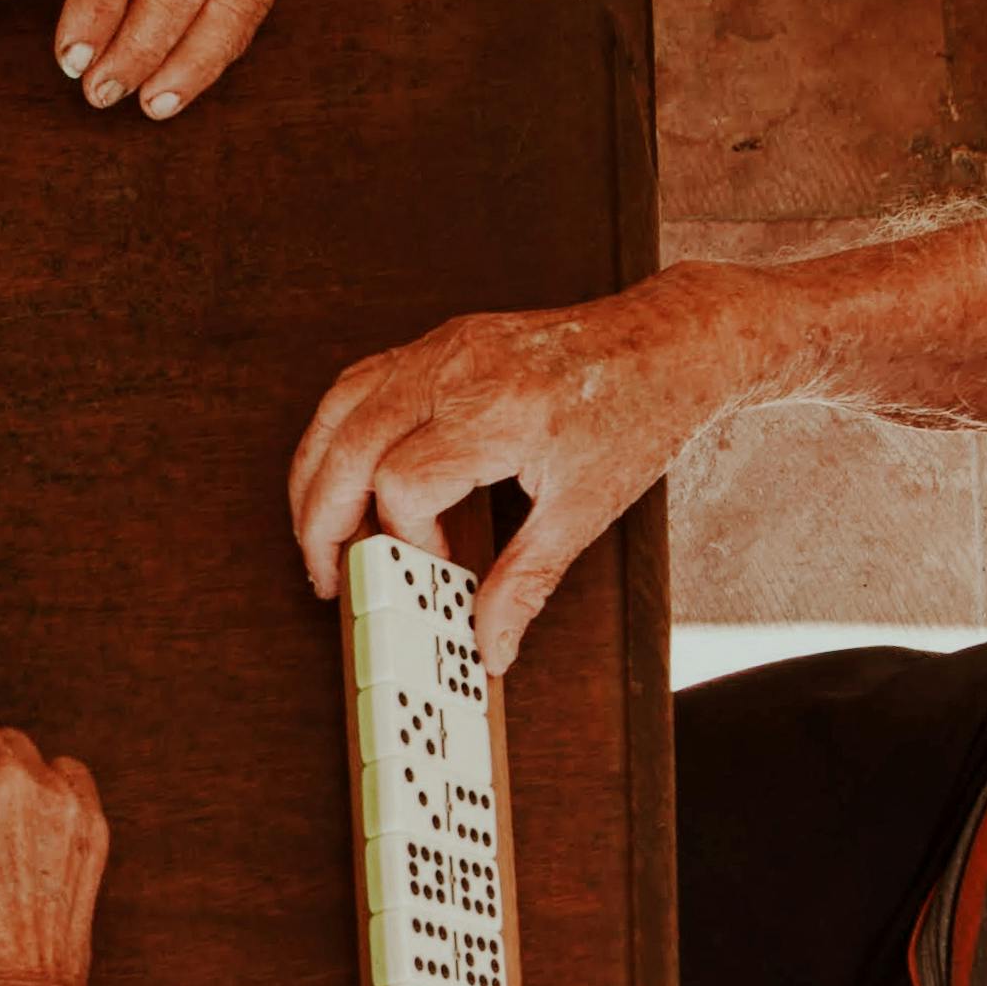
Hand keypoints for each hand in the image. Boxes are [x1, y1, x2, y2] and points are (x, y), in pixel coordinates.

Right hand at [285, 264, 774, 671]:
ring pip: (338, 409)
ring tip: (320, 529)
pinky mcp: (441, 342)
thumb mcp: (587, 509)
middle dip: (323, 520)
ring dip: (315, 474)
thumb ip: (527, 582)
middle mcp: (459, 370)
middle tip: (328, 572)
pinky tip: (345, 470)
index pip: (403, 483)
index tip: (434, 569)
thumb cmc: (639, 412)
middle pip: (346, 447)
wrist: (671, 342)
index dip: (404, 540)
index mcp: (499, 412)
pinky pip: (361, 383)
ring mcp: (443, 348)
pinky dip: (339, 432)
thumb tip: (490, 644)